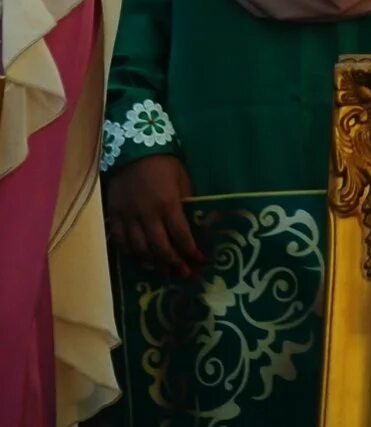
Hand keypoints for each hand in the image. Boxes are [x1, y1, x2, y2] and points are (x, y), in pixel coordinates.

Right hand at [105, 154, 202, 277]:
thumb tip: (195, 225)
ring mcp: (127, 217)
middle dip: (174, 263)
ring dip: (153, 263)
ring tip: (164, 270)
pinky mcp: (113, 217)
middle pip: (160, 247)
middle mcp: (147, 214)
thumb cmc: (165, 165)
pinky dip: (131, 254)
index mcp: (168, 204)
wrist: (133, 152)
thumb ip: (186, 204)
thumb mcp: (183, 181)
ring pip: (139, 249)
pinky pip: (120, 242)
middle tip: (184, 274)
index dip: (191, 251)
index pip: (181, 235)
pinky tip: (141, 260)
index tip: (200, 261)